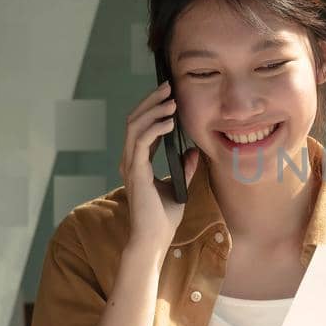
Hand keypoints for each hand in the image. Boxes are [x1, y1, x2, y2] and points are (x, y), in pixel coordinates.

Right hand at [120, 81, 199, 252]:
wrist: (154, 239)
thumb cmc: (164, 218)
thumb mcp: (179, 186)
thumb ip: (184, 167)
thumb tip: (193, 150)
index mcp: (139, 161)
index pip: (142, 126)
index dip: (154, 108)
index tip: (170, 95)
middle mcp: (131, 160)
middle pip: (135, 119)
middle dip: (151, 101)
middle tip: (168, 87)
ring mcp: (131, 165)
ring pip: (135, 126)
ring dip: (153, 110)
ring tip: (171, 100)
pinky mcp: (136, 172)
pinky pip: (141, 141)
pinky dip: (155, 128)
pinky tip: (170, 122)